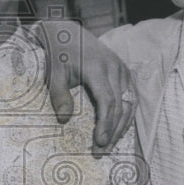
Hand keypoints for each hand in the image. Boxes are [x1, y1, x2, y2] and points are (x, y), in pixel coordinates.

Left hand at [34, 19, 135, 155]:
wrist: (67, 32)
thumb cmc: (58, 53)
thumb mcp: (53, 72)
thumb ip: (58, 94)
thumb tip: (64, 120)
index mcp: (97, 67)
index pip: (108, 100)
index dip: (106, 123)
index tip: (99, 142)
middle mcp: (114, 67)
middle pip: (120, 105)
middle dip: (112, 131)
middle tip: (100, 152)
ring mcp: (121, 69)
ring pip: (129, 103)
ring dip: (121, 127)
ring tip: (108, 146)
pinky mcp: (123, 72)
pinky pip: (130, 98)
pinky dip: (125, 116)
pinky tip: (117, 131)